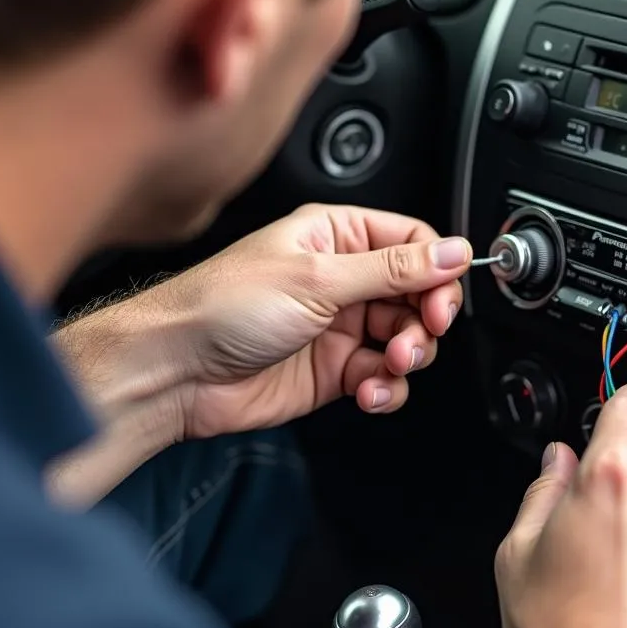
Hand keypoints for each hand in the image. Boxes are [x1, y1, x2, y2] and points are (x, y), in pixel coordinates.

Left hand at [155, 204, 471, 438]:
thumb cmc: (222, 306)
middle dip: (424, 320)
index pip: (412, 243)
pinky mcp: (334, 369)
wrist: (176, 371)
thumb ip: (393, 269)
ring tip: (389, 364)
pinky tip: (370, 390)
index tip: (443, 299)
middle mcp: (341, 278)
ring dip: (407, 356)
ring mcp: (338, 325)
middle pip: (416, 294)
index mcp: (336, 237)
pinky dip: (386, 388)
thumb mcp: (318, 279)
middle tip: (420, 335)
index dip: (437, 270)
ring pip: (404, 339)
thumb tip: (450, 251)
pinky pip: (382, 377)